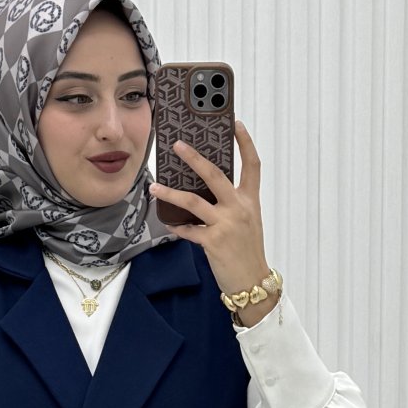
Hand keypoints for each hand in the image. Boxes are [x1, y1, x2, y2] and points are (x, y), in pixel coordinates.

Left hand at [149, 121, 273, 310]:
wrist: (252, 283)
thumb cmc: (248, 253)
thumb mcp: (247, 223)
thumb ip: (232, 204)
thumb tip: (207, 191)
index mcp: (250, 201)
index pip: (252, 165)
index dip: (245, 142)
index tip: (236, 124)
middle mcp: (239, 208)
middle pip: (215, 175)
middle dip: (194, 158)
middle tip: (177, 145)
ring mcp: (226, 225)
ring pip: (193, 201)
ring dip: (171, 193)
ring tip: (155, 186)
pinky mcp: (213, 242)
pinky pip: (188, 230)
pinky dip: (176, 226)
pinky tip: (166, 222)